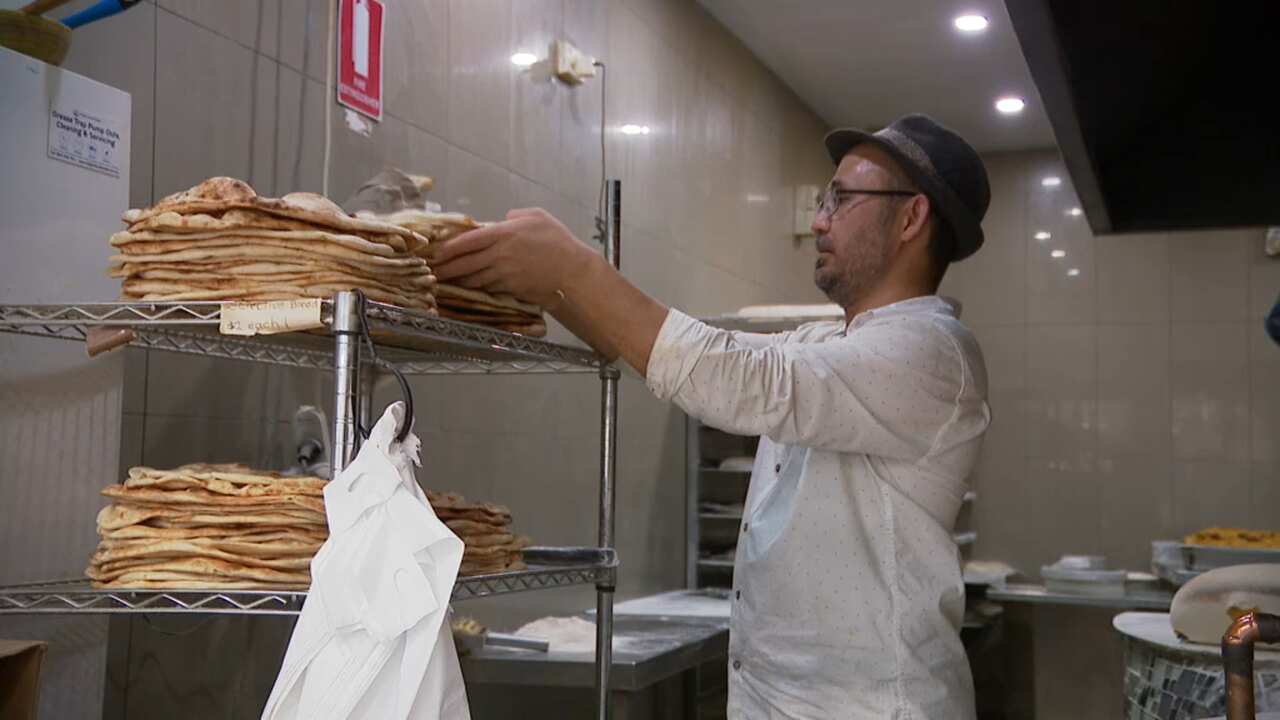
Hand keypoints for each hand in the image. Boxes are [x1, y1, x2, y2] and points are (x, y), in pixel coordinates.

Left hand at [431, 208, 594, 307]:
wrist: (572, 271)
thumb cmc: (558, 241)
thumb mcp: (538, 216)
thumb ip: (516, 215)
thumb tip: (504, 218)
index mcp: (503, 234)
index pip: (468, 241)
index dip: (450, 248)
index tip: (438, 253)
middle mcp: (500, 255)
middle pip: (465, 263)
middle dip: (447, 269)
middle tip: (434, 273)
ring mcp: (504, 274)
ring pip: (475, 279)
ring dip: (460, 281)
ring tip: (448, 282)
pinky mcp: (511, 289)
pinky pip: (489, 288)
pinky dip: (479, 288)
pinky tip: (471, 289)